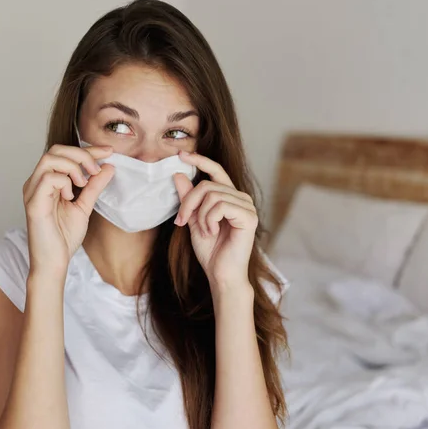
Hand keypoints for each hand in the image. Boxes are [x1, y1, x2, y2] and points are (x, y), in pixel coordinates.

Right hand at [22, 144, 114, 278]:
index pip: (65, 154)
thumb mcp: (84, 206)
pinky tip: (70, 196)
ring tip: (82, 183)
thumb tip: (108, 167)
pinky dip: (64, 182)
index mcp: (46, 182)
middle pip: (55, 150)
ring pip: (50, 159)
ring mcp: (32, 191)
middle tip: (96, 170)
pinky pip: (47, 178)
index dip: (88, 150)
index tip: (109, 151)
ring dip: (73, 167)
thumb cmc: (63, 238)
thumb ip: (94, 187)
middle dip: (81, 155)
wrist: (54, 263)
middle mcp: (36, 182)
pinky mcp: (33, 202)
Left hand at [173, 151, 257, 292]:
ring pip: (212, 195)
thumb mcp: (193, 220)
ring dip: (200, 215)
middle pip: (207, 184)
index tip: (181, 154)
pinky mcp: (249, 217)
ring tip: (204, 230)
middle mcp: (240, 198)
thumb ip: (188, 198)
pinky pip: (220, 206)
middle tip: (182, 221)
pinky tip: (213, 232)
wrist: (221, 274)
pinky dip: (210, 220)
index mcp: (229, 196)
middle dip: (188, 202)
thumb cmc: (210, 250)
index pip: (216, 170)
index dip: (199, 160)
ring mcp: (247, 206)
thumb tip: (178, 174)